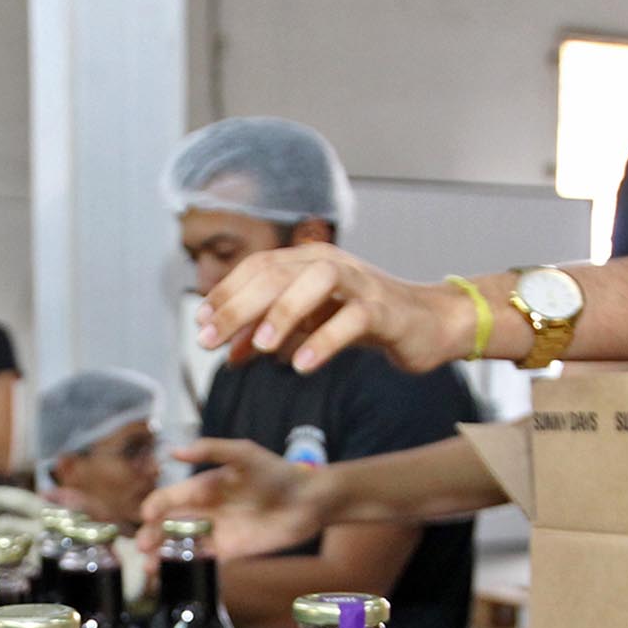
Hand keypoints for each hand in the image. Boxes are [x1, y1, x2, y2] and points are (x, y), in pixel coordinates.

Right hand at [137, 438, 329, 559]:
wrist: (308, 501)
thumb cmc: (276, 472)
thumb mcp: (243, 454)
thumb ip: (210, 450)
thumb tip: (174, 450)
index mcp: (202, 487)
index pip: (168, 498)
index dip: (154, 507)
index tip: (147, 517)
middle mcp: (204, 510)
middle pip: (168, 525)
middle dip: (152, 535)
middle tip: (142, 547)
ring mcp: (216, 532)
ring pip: (180, 545)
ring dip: (163, 555)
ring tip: (150, 567)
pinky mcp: (231, 552)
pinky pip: (202, 561)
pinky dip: (185, 568)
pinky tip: (171, 575)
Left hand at [197, 243, 465, 374]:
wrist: (426, 324)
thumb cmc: (364, 321)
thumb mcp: (308, 328)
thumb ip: (268, 337)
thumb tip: (226, 353)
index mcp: (307, 261)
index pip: (257, 267)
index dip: (225, 293)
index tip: (200, 324)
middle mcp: (330, 263)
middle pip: (277, 272)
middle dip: (239, 306)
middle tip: (210, 340)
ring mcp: (359, 283)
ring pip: (316, 282)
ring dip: (283, 312)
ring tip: (259, 346)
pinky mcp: (384, 310)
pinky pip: (352, 319)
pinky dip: (324, 341)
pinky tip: (301, 366)